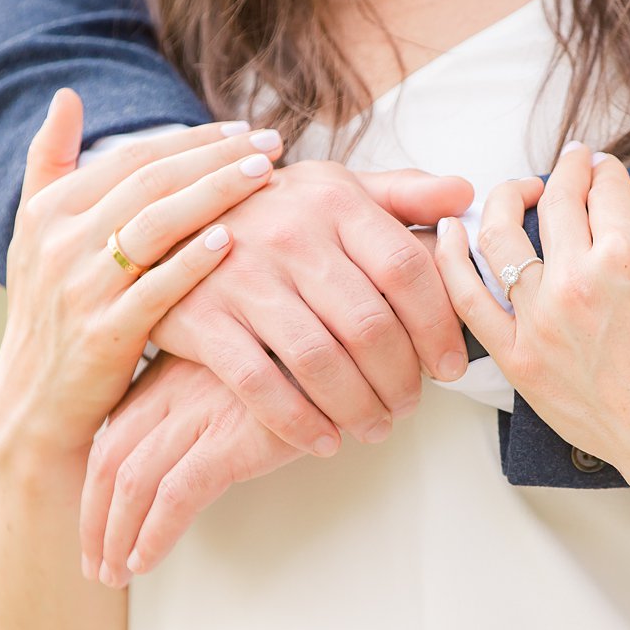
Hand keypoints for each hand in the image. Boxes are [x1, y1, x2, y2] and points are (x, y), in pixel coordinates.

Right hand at [0, 89, 283, 461]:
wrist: (35, 403)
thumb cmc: (53, 312)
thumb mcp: (38, 235)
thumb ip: (50, 163)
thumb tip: (67, 95)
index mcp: (50, 209)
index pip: (134, 158)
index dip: (192, 139)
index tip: (244, 129)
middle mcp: (60, 242)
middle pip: (150, 181)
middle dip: (215, 157)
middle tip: (270, 142)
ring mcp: (81, 288)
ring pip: (155, 224)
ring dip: (213, 193)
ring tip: (263, 175)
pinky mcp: (103, 334)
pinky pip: (155, 288)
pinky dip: (192, 261)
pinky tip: (232, 238)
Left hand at [81, 353, 303, 586]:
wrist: (354, 338)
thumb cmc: (311, 355)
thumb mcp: (252, 370)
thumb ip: (220, 396)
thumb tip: (203, 447)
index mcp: (175, 371)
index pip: (115, 434)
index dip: (97, 486)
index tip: (96, 527)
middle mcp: (176, 387)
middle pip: (110, 459)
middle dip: (95, 517)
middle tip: (97, 564)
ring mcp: (201, 410)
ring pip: (131, 480)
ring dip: (115, 534)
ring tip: (117, 574)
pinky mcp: (233, 436)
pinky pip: (176, 494)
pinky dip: (154, 532)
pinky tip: (146, 559)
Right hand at [150, 160, 474, 455]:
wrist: (164, 224)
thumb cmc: (272, 212)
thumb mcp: (331, 188)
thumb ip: (401, 193)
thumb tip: (465, 196)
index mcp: (333, 200)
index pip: (406, 270)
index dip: (437, 327)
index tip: (450, 368)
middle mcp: (289, 233)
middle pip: (370, 325)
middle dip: (401, 380)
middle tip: (409, 407)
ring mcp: (241, 275)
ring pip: (320, 361)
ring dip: (358, 408)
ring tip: (376, 428)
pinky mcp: (199, 317)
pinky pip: (260, 385)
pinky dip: (299, 423)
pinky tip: (324, 442)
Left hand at [433, 144, 629, 574]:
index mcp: (626, 254)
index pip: (603, 187)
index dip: (605, 171)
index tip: (605, 170)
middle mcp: (575, 281)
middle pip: (554, 202)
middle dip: (565, 173)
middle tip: (570, 167)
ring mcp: (539, 321)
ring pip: (501, 237)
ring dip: (507, 199)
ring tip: (520, 191)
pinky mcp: (518, 359)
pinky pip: (468, 301)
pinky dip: (450, 260)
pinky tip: (449, 231)